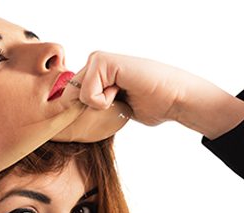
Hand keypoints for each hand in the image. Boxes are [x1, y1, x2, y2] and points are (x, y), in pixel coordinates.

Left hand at [64, 51, 243, 137]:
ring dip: (102, 106)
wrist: (174, 99)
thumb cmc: (152, 105)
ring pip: (77, 96)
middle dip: (90, 110)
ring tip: (124, 95)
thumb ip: (95, 108)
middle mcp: (95, 63)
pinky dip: (105, 102)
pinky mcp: (102, 61)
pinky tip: (124, 90)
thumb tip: (74, 121)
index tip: (108, 111)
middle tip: (119, 103)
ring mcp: (98, 60)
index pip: (71, 98)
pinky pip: (87, 94)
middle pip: (70, 97)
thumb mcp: (116, 110)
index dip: (81, 113)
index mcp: (97, 74)